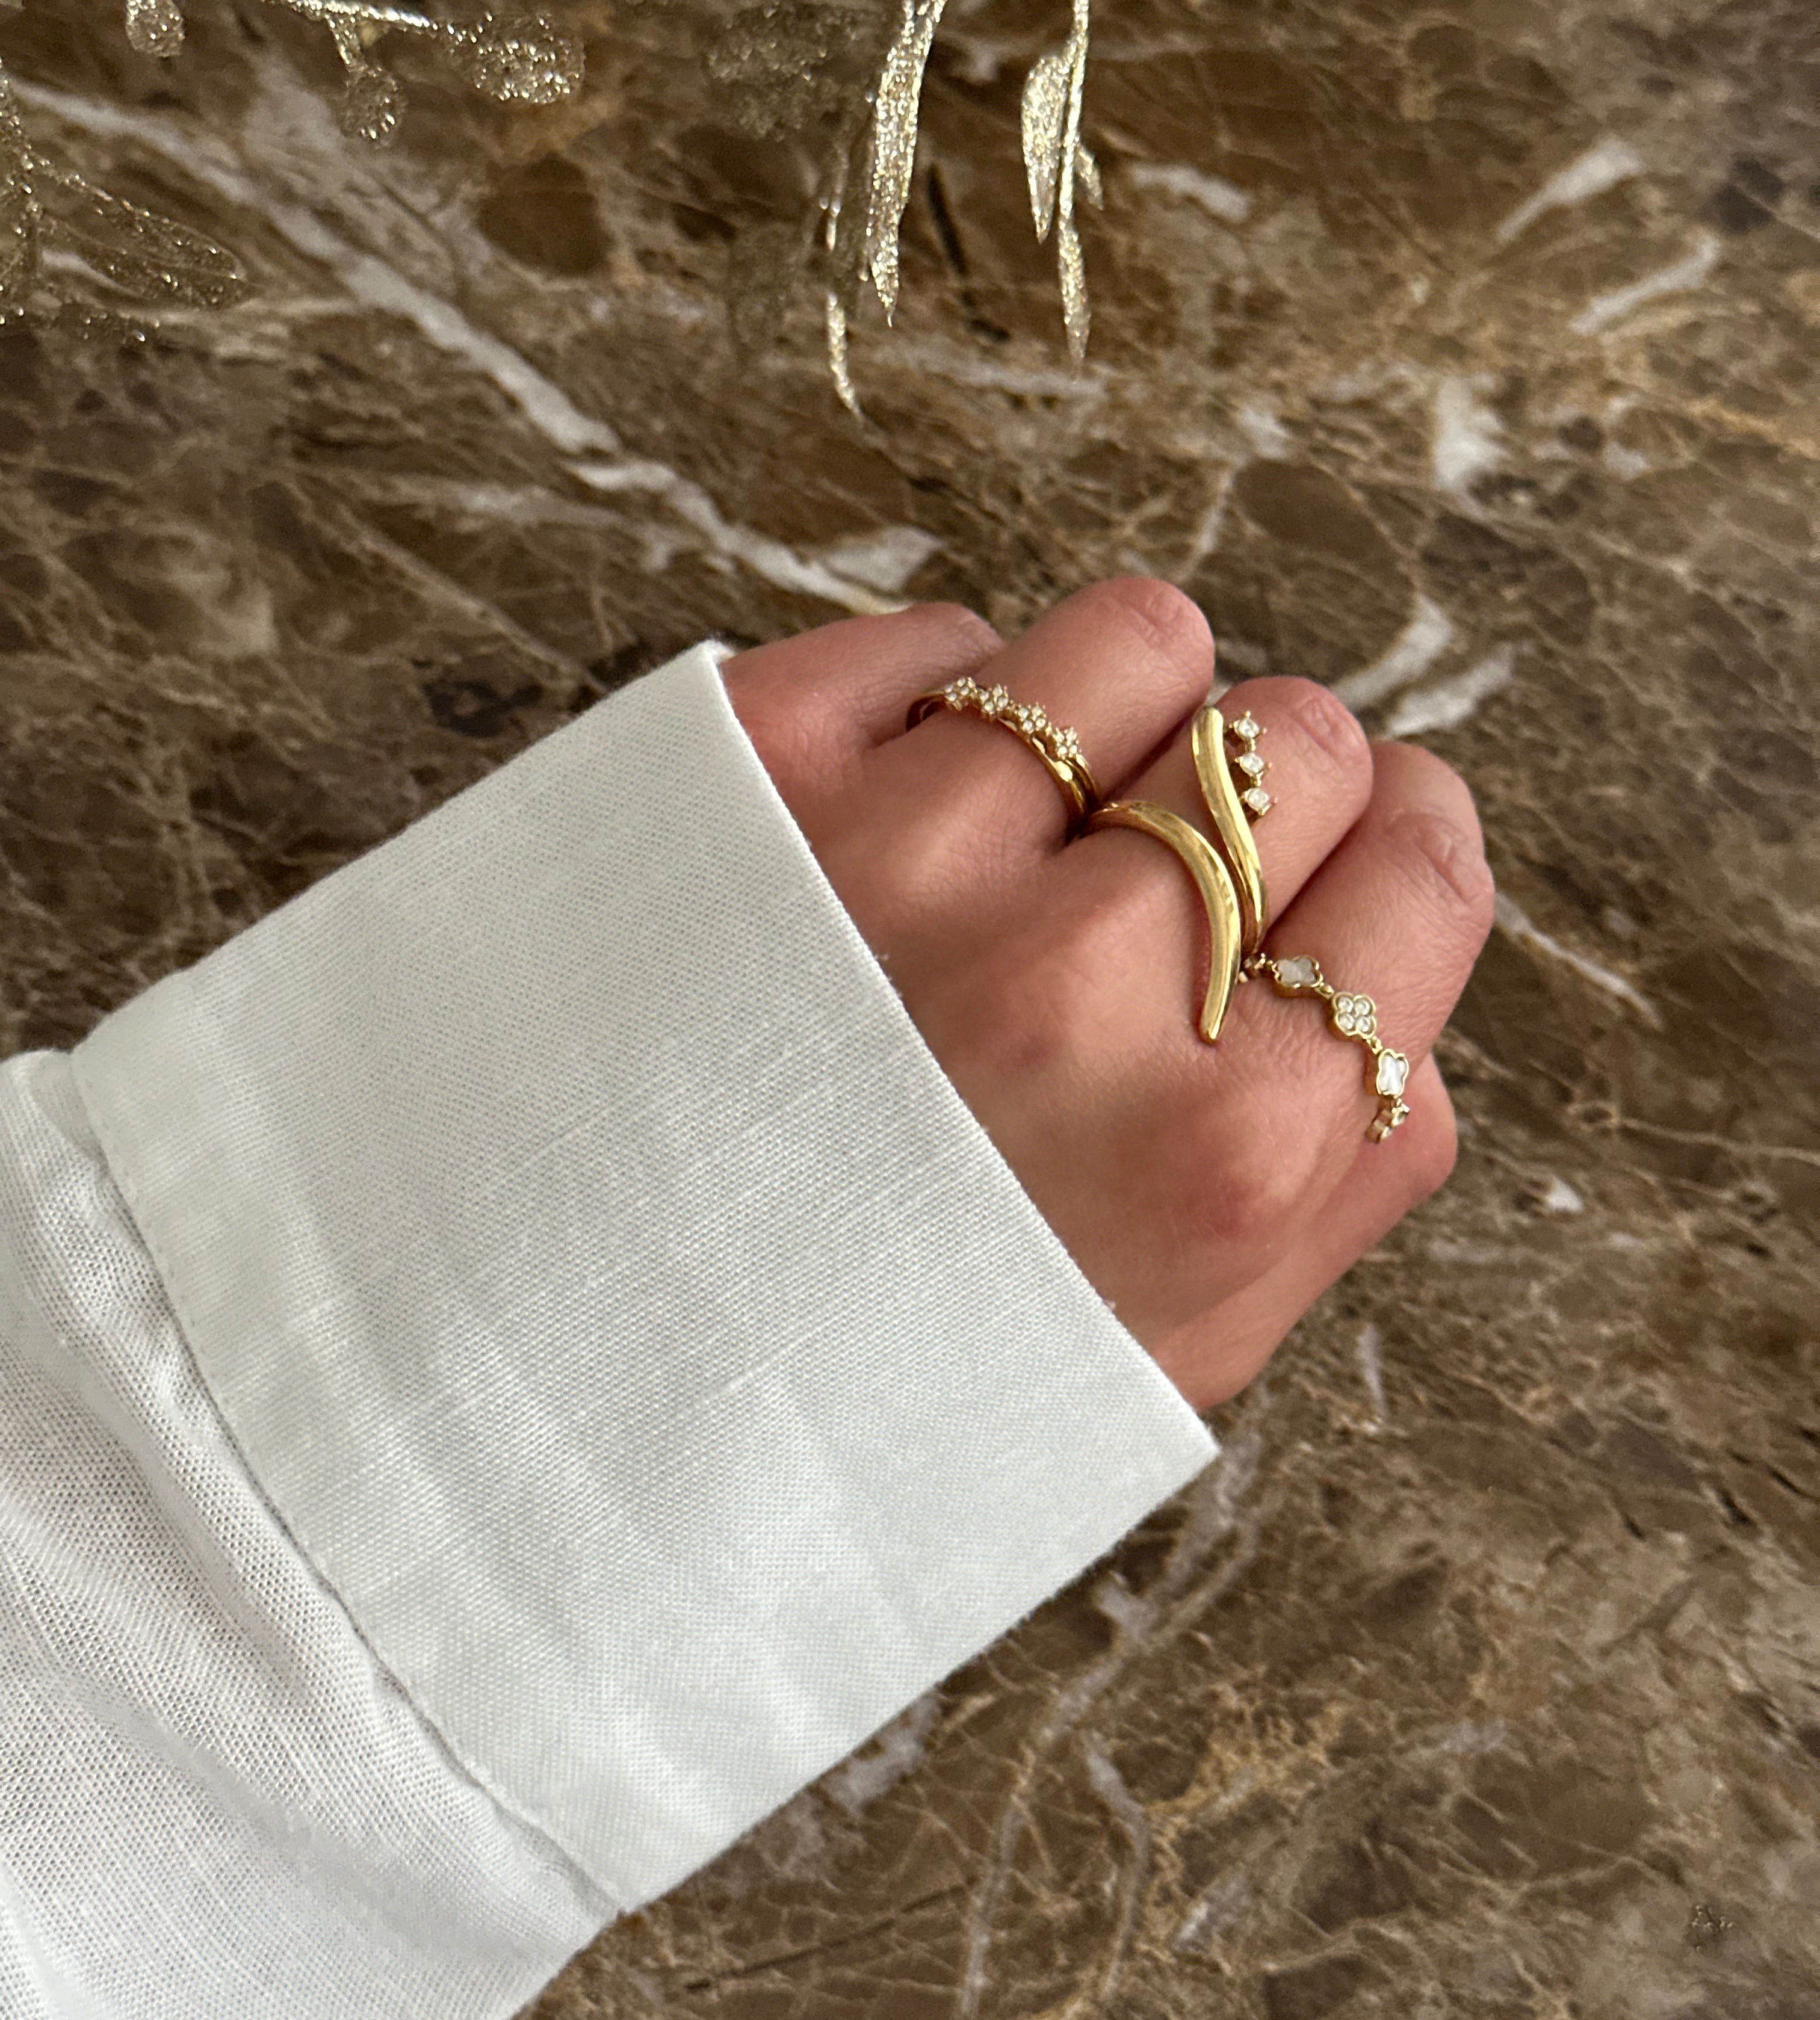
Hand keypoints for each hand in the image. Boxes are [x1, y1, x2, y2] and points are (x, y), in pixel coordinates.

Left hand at [721, 580, 1494, 1412]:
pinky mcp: (746, 771)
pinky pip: (938, 643)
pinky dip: (934, 714)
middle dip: (1260, 796)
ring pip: (1136, 641)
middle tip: (1163, 884)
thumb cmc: (870, 1378)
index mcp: (1214, 1154)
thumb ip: (1334, 1186)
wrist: (552, 1375)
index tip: (1353, 858)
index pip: (1419, 873)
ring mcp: (899, 862)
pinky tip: (883, 841)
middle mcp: (1069, 991)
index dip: (1395, 851)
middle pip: (1296, 739)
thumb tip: (1400, 1008)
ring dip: (1111, 721)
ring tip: (1031, 841)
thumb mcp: (1155, 1363)